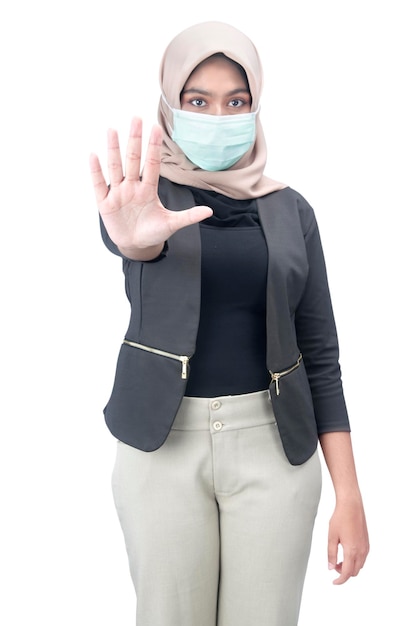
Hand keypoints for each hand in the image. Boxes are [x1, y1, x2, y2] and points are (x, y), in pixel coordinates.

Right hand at [89, 117, 212, 259]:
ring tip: (112, 130)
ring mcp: (118, 193)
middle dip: (135, 140)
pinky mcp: (105, 203)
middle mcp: (133, 187)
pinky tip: (94, 155)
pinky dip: (96, 171)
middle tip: (136, 118)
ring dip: (114, 149)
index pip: (152, 165)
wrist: (137, 245)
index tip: (156, 128)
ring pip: (115, 167)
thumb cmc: (153, 231)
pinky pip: (99, 184)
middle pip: (133, 159)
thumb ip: (188, 216)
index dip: (154, 147)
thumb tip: (209, 211)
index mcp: (149, 190)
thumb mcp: (171, 224)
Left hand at [327, 497, 369, 584]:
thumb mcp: (331, 536)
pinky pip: (363, 558)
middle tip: (333, 564)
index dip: (340, 580)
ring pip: (360, 566)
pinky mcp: (367, 542)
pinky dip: (355, 560)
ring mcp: (366, 547)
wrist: (351, 505)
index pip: (346, 573)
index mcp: (352, 551)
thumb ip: (331, 553)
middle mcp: (361, 551)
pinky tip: (347, 552)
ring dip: (350, 566)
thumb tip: (330, 567)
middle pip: (354, 572)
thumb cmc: (340, 518)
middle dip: (344, 572)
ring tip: (339, 558)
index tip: (333, 582)